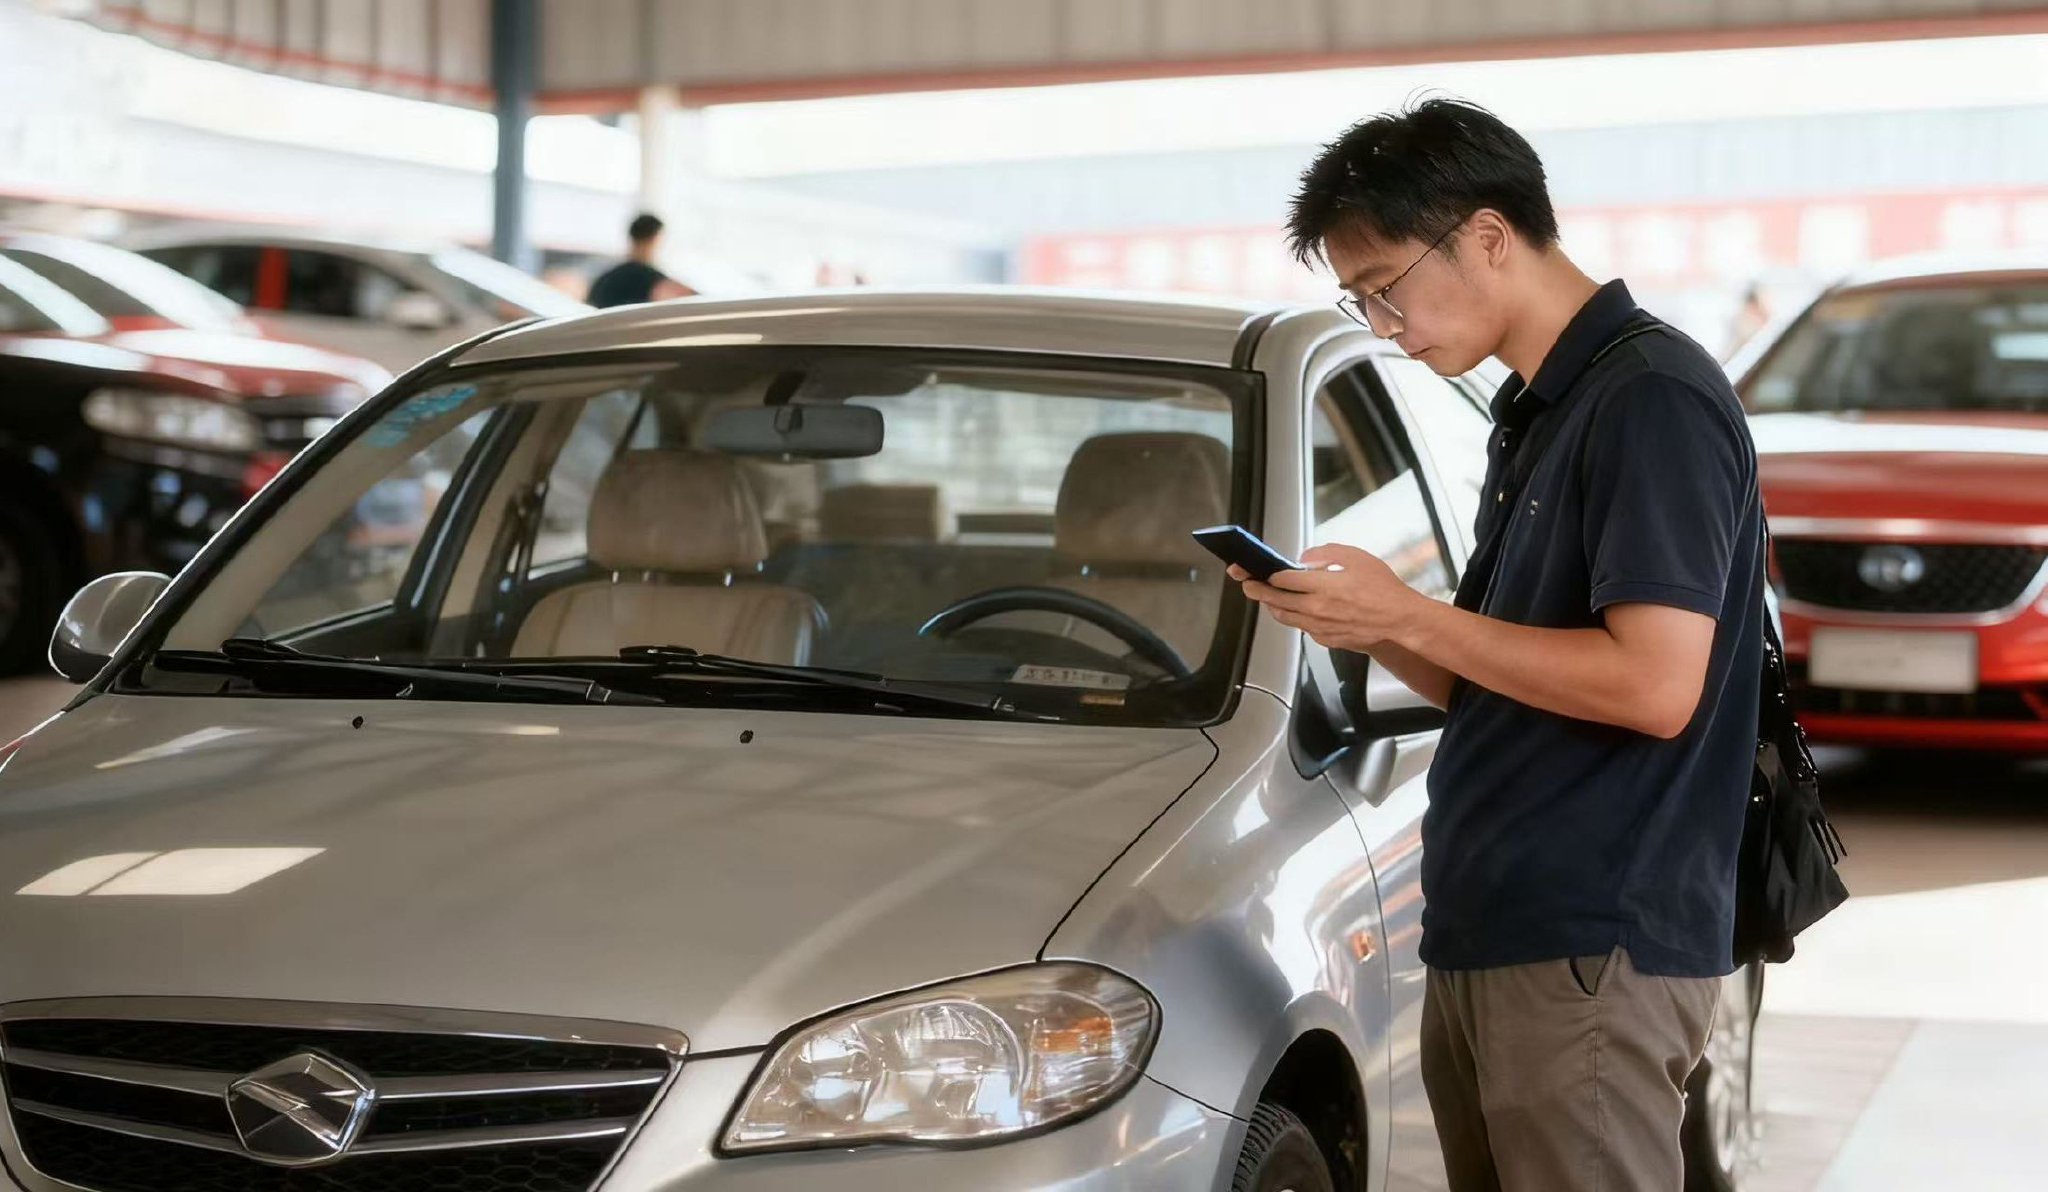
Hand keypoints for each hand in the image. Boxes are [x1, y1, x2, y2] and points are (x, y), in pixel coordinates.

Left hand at [1230, 544, 1425, 650]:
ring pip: (1285, 618)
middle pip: (1276, 600)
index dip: (1266, 574)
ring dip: (1272, 607)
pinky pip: (1302, 628)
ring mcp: (1320, 627)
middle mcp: (1316, 609)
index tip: (1255, 571)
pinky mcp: (1326, 639)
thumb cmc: (1383, 589)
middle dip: (1257, 591)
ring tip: (1265, 599)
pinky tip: (1293, 611)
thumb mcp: (1356, 557)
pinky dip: (1294, 619)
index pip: (1283, 579)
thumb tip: (1304, 558)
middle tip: (1247, 585)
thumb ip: (1326, 553)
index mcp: (1322, 586)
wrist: (1399, 621)